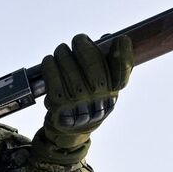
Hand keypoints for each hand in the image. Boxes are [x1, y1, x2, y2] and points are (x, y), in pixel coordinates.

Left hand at [37, 33, 132, 153]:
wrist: (69, 132)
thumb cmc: (87, 103)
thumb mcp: (104, 89)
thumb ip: (110, 67)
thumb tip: (115, 40)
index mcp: (111, 93)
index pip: (121, 74)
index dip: (123, 54)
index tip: (121, 40)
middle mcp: (97, 99)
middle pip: (93, 65)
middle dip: (83, 46)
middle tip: (78, 40)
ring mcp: (78, 103)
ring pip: (69, 68)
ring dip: (63, 53)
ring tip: (61, 50)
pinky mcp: (58, 104)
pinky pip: (52, 78)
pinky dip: (49, 65)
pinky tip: (50, 61)